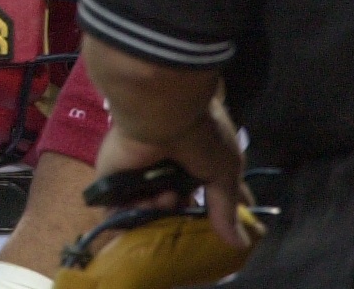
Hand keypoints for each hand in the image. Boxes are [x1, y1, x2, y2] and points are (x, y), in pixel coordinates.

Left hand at [95, 94, 249, 246]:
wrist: (160, 110)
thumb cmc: (201, 136)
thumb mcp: (225, 172)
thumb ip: (226, 208)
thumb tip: (241, 243)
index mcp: (197, 161)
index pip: (207, 193)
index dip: (215, 213)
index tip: (222, 233)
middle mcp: (168, 165)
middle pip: (175, 203)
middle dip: (180, 213)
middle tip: (183, 207)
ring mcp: (140, 169)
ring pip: (149, 205)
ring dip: (158, 210)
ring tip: (165, 197)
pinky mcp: (113, 173)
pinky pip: (118, 204)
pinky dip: (130, 212)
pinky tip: (143, 205)